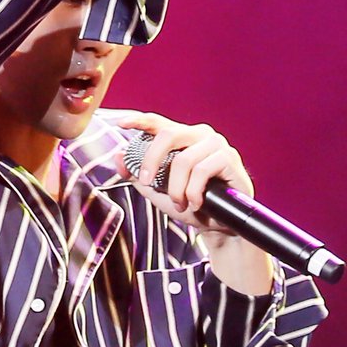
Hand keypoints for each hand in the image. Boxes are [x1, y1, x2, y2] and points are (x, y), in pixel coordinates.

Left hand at [114, 112, 253, 233]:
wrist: (218, 225)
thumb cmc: (190, 204)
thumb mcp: (158, 191)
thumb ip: (138, 174)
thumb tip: (117, 157)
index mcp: (181, 138)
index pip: (158, 123)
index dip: (139, 120)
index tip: (121, 124)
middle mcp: (199, 134)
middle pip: (168, 135)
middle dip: (152, 160)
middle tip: (147, 182)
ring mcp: (216, 144)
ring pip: (184, 160)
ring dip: (177, 188)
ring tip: (180, 203)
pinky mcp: (229, 158)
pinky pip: (201, 171)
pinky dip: (193, 192)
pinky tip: (196, 203)